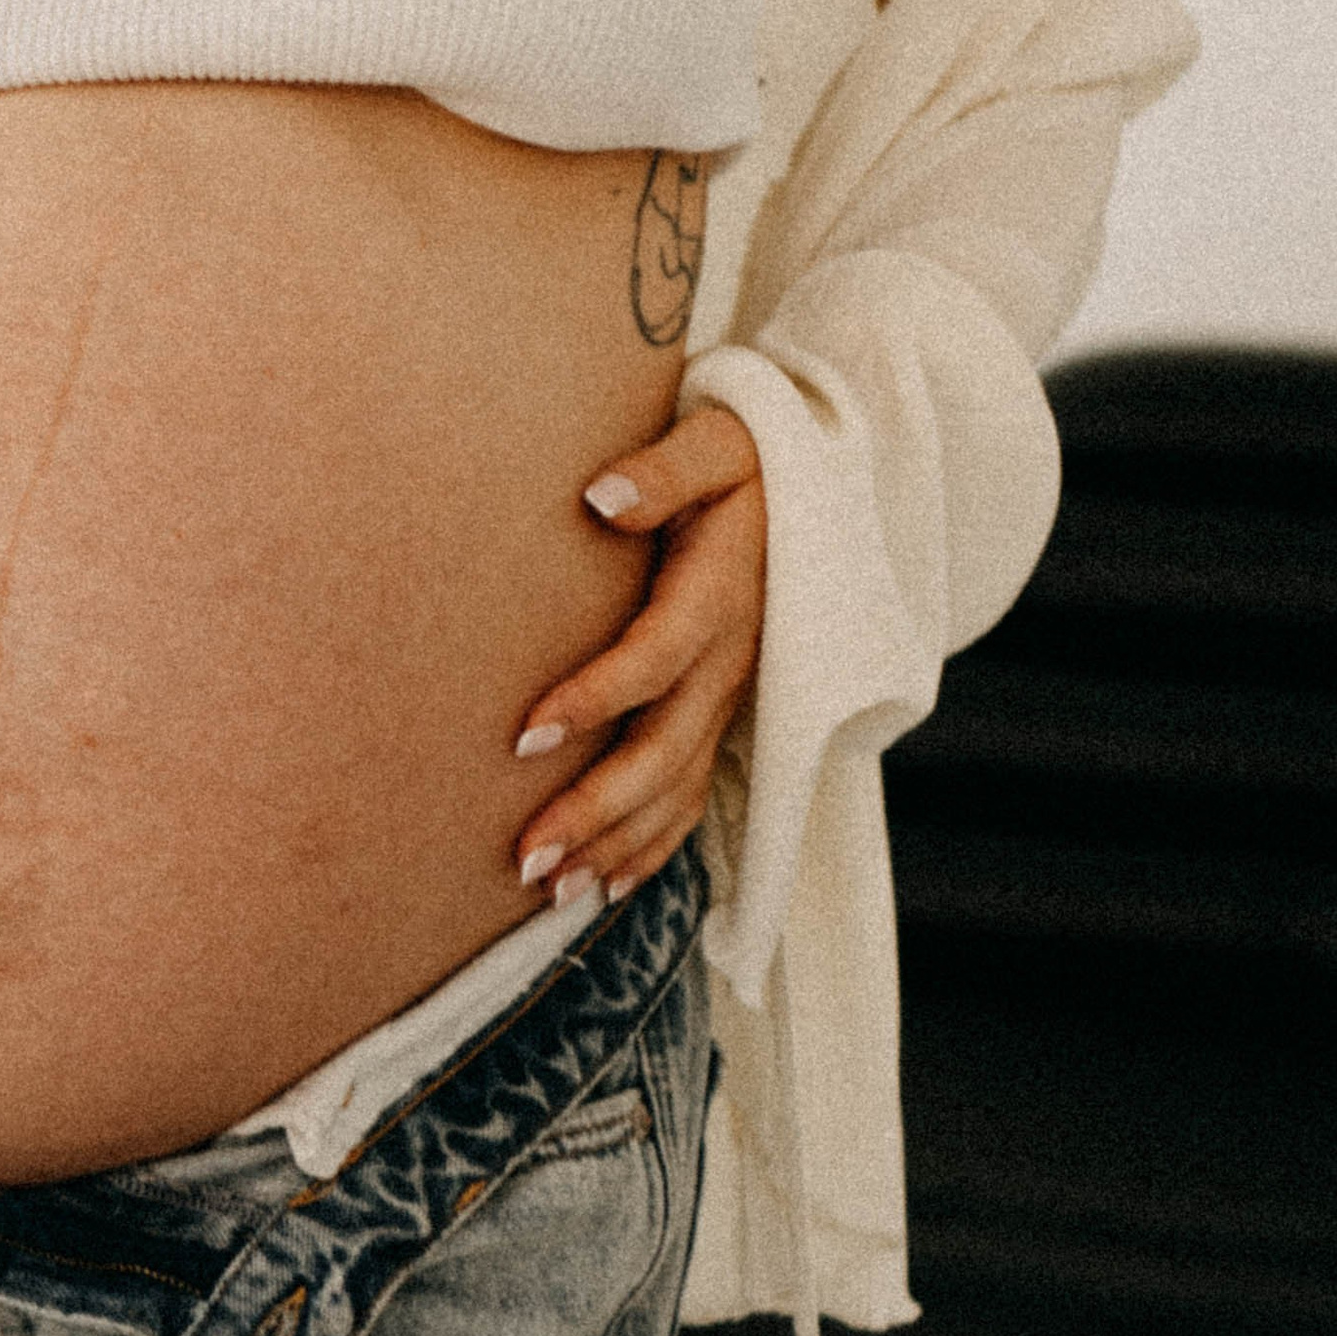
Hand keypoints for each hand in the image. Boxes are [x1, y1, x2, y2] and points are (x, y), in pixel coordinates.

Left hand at [510, 403, 765, 903]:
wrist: (812, 478)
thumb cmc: (743, 454)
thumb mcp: (713, 443)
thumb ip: (663, 471)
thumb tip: (600, 496)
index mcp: (721, 595)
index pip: (655, 659)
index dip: (596, 699)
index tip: (525, 733)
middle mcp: (732, 660)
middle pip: (664, 752)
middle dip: (596, 811)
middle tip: (525, 855)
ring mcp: (735, 694)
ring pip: (679, 789)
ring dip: (617, 845)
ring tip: (549, 892)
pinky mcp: (730, 710)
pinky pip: (696, 792)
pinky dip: (655, 845)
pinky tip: (608, 885)